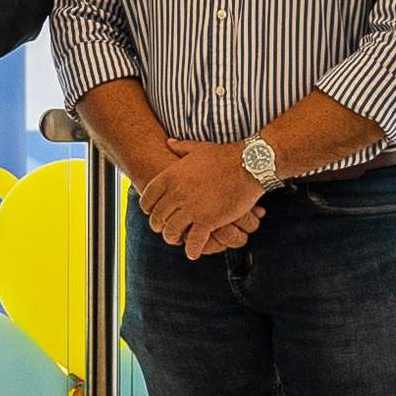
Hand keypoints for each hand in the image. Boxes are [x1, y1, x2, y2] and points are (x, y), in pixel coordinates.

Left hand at [135, 136, 265, 257]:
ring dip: (172, 238)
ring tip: (176, 241)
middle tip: (163, 230)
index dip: (147, 208)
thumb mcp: (198, 148)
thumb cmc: (224, 156)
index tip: (151, 213)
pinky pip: (193, 241)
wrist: (247, 165)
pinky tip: (192, 253)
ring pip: (171, 231)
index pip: (148, 198)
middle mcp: (177, 193)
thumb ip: (180, 147)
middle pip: (158, 217)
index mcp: (171, 176)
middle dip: (159, 226)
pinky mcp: (207, 221)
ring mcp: (191, 208)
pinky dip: (191, 249)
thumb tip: (168, 142)